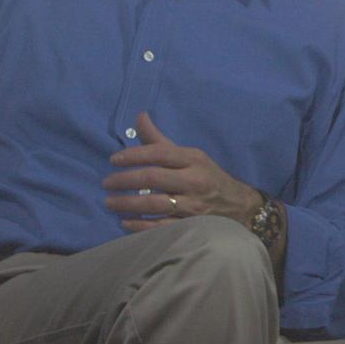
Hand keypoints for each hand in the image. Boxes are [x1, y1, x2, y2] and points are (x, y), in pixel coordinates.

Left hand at [102, 112, 259, 231]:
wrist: (238, 205)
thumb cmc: (206, 176)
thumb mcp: (189, 155)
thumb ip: (159, 140)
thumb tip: (139, 116)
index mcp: (193, 159)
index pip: (160, 153)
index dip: (134, 155)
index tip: (113, 160)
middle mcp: (194, 180)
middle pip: (154, 178)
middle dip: (125, 180)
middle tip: (106, 183)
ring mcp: (193, 205)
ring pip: (155, 204)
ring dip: (128, 204)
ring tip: (110, 203)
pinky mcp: (191, 225)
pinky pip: (161, 227)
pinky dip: (140, 225)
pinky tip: (125, 222)